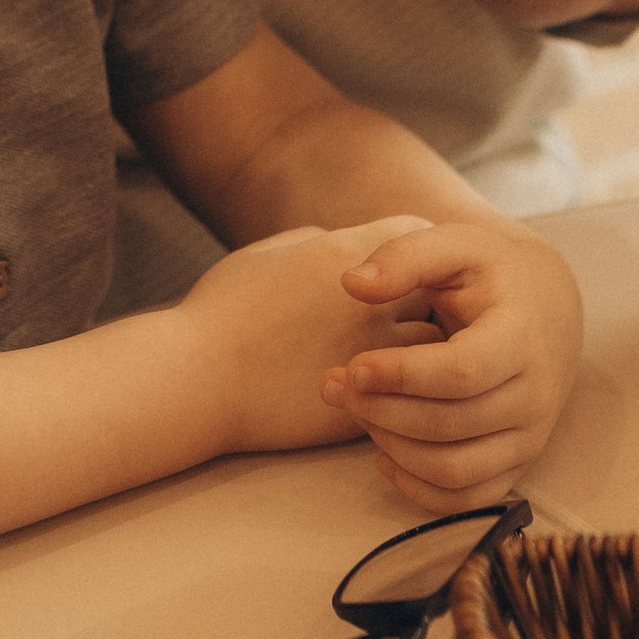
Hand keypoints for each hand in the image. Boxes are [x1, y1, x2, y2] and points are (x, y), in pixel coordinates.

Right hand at [177, 218, 439, 458]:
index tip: (407, 263)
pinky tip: (395, 391)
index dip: (416, 247)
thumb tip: (339, 245)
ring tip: (415, 355)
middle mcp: (371, 303)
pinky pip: (417, 396)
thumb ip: (313, 242)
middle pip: (441, 289)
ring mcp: (374, 357)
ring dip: (431, 350)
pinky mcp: (370, 405)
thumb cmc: (221, 311)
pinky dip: (414, 392)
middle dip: (435, 295)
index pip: (418, 233)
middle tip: (421, 307)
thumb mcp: (264, 254)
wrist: (197, 382)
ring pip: (439, 350)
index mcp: (345, 255)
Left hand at [322, 219, 584, 508]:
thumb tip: (351, 283)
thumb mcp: (455, 245)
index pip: (462, 373)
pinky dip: (418, 487)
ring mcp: (530, 437)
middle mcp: (535, 395)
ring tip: (356, 412)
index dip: (401, 376)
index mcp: (521, 336)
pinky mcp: (518, 465)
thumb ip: (404, 256)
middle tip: (333, 385)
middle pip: (449, 425)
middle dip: (381, 410)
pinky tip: (383, 451)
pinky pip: (466, 499)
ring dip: (392, 447)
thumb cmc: (489, 273)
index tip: (352, 366)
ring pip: (454, 469)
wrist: (547, 308)